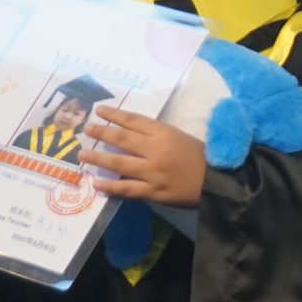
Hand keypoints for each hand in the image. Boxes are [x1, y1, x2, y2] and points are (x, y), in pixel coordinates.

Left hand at [83, 107, 207, 207]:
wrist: (218, 182)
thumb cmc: (202, 157)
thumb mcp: (182, 137)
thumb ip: (158, 136)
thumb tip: (131, 134)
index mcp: (165, 134)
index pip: (134, 121)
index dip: (115, 115)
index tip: (99, 111)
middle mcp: (156, 151)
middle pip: (122, 138)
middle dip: (101, 133)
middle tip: (86, 129)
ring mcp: (153, 172)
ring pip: (119, 163)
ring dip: (98, 158)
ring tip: (82, 155)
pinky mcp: (153, 191)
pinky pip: (127, 188)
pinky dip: (111, 186)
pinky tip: (97, 184)